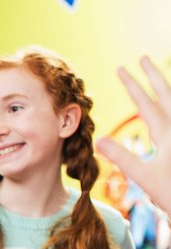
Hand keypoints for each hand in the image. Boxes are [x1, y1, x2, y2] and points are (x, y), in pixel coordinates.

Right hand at [97, 56, 170, 213]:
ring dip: (166, 87)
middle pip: (166, 94)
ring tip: (160, 76)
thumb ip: (121, 157)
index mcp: (166, 135)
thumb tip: (98, 139)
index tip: (120, 68)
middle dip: (153, 75)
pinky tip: (167, 107)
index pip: (146, 103)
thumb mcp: (143, 177)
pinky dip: (170, 107)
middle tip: (142, 58)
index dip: (132, 85)